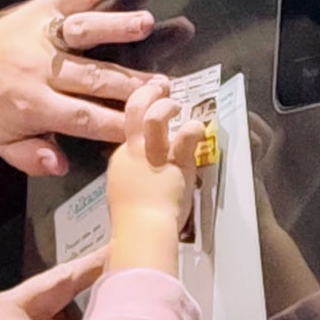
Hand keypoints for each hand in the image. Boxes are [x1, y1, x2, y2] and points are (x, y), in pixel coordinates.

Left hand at [0, 0, 197, 177]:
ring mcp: (43, 34)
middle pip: (91, 77)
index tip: (144, 127)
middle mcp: (40, 69)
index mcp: (32, 105)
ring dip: (115, 26)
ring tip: (146, 25)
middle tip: (163, 86)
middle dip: (128, 82)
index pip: (80, 118)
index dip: (113, 123)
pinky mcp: (44, 7)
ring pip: (82, 31)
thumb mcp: (1, 142)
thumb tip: (60, 165)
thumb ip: (31, 157)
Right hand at [104, 79, 202, 277]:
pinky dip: (194, 128)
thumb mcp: (123, 197)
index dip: (141, 122)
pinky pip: (187, 133)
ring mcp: (153, 154)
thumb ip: (132, 183)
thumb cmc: (132, 225)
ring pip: (155, 115)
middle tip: (159, 87)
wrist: (141, 232)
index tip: (151, 116)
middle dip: (146, 95)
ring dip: (167, 107)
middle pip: (134, 111)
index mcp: (121, 162)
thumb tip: (141, 183)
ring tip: (177, 106)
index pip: (130, 132)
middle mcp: (133, 152)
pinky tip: (198, 129)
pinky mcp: (175, 161)